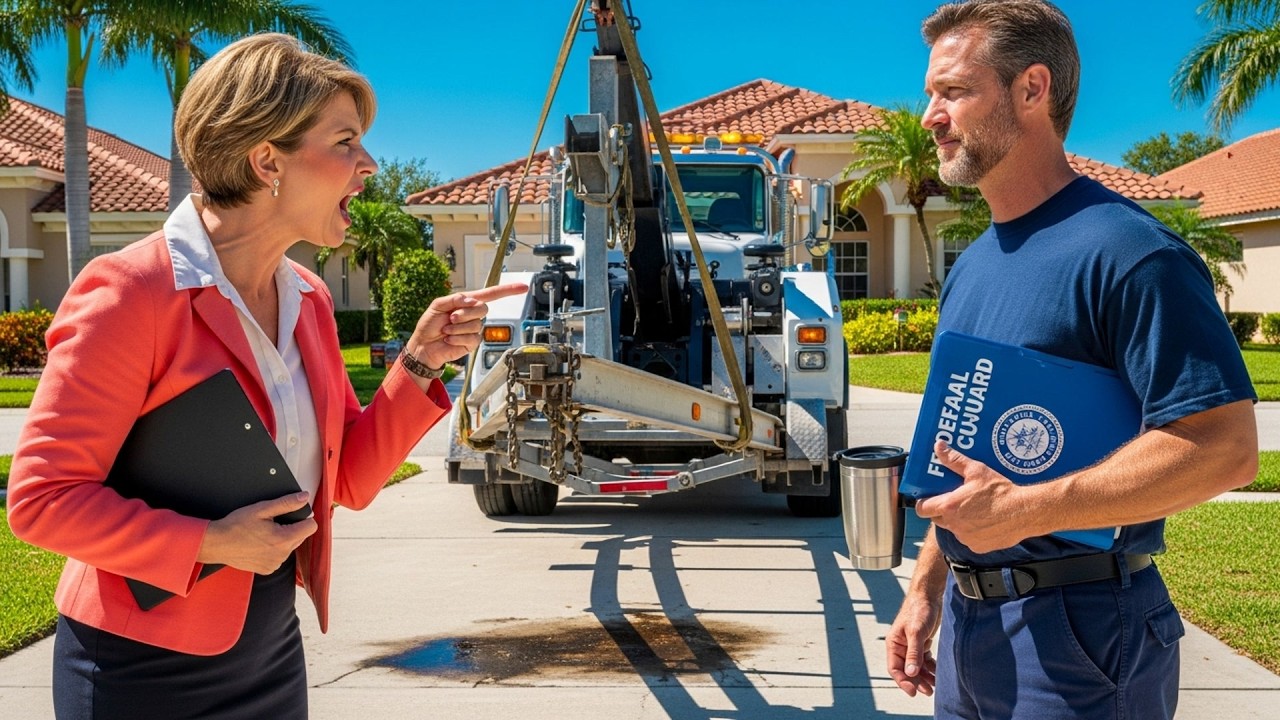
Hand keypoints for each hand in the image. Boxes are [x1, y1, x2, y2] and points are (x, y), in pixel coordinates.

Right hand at [198, 492, 317, 574]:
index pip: (311, 527)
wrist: (216, 544)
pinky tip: (260, 544)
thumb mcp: (262, 509)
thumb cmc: (236, 525)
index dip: (304, 517)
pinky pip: (279, 557)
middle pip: (301, 536)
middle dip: (292, 528)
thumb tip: (304, 498)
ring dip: (283, 539)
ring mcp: (275, 564)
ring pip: (290, 547)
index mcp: (283, 539)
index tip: (292, 514)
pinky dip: (274, 550)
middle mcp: (282, 555)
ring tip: (264, 534)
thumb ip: (286, 503)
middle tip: (272, 523)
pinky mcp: (268, 569)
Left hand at [405, 283, 528, 369]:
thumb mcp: (437, 305)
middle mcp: (473, 315)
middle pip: (483, 308)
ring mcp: (474, 329)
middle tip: (451, 318)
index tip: (524, 287)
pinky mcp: (472, 343)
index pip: (491, 294)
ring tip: (446, 331)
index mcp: (467, 303)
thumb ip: (455, 299)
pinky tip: (449, 339)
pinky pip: (472, 338)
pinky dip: (457, 338)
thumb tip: (473, 301)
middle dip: (465, 313)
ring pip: (476, 325)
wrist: (423, 346)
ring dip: (457, 328)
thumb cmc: (429, 324)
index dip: (508, 290)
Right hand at [886, 592, 939, 696]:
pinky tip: (937, 674)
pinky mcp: (922, 643)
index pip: (895, 668)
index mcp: (893, 644)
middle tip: (928, 692)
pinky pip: (924, 660)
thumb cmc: (918, 610)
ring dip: (924, 677)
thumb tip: (910, 673)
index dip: (903, 681)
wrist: (929, 596)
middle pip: (906, 670)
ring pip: (916, 667)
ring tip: (934, 686)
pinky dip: (930, 668)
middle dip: (916, 682)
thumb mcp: (916, 632)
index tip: (913, 692)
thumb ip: (913, 653)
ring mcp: (911, 645)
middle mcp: (901, 646)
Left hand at [913, 441, 1035, 552]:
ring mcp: (966, 538)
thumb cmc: (1000, 492)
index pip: (923, 509)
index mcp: (949, 506)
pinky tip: (984, 521)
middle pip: (937, 519)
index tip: (929, 498)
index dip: (924, 503)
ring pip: (954, 529)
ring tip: (973, 510)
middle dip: (942, 510)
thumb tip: (939, 447)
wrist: (1024, 512)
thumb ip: (954, 460)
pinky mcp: (978, 547)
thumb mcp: (977, 470)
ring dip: (958, 521)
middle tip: (955, 500)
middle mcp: (954, 525)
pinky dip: (972, 532)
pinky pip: (968, 539)